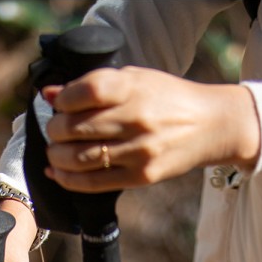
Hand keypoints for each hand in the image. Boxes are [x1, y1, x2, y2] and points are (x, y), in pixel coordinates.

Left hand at [42, 67, 260, 192]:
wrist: (210, 125)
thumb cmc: (168, 98)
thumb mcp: (136, 79)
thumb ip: (95, 85)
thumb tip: (51, 94)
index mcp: (133, 87)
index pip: (85, 93)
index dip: (63, 100)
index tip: (59, 103)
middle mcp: (136, 119)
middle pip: (76, 128)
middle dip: (55, 130)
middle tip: (55, 130)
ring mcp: (138, 150)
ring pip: (80, 158)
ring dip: (57, 157)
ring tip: (55, 152)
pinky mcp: (141, 176)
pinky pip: (94, 183)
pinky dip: (68, 180)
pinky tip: (57, 174)